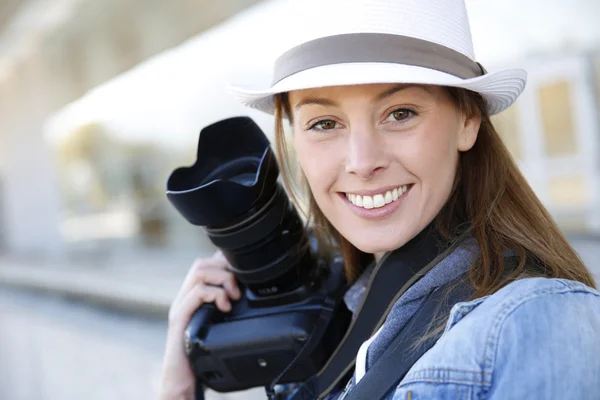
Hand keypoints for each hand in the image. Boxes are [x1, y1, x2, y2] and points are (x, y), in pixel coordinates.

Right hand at [158, 251, 240, 399]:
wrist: (183, 380)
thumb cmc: (203, 356)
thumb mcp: (219, 327)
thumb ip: (228, 309)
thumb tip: (248, 298)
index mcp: (193, 298)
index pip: (206, 264)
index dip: (225, 262)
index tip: (243, 273)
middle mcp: (184, 298)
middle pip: (201, 264)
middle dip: (225, 269)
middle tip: (239, 288)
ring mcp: (180, 306)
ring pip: (199, 272)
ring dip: (222, 279)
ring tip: (233, 296)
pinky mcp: (180, 319)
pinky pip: (196, 294)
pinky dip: (215, 295)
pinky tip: (225, 307)